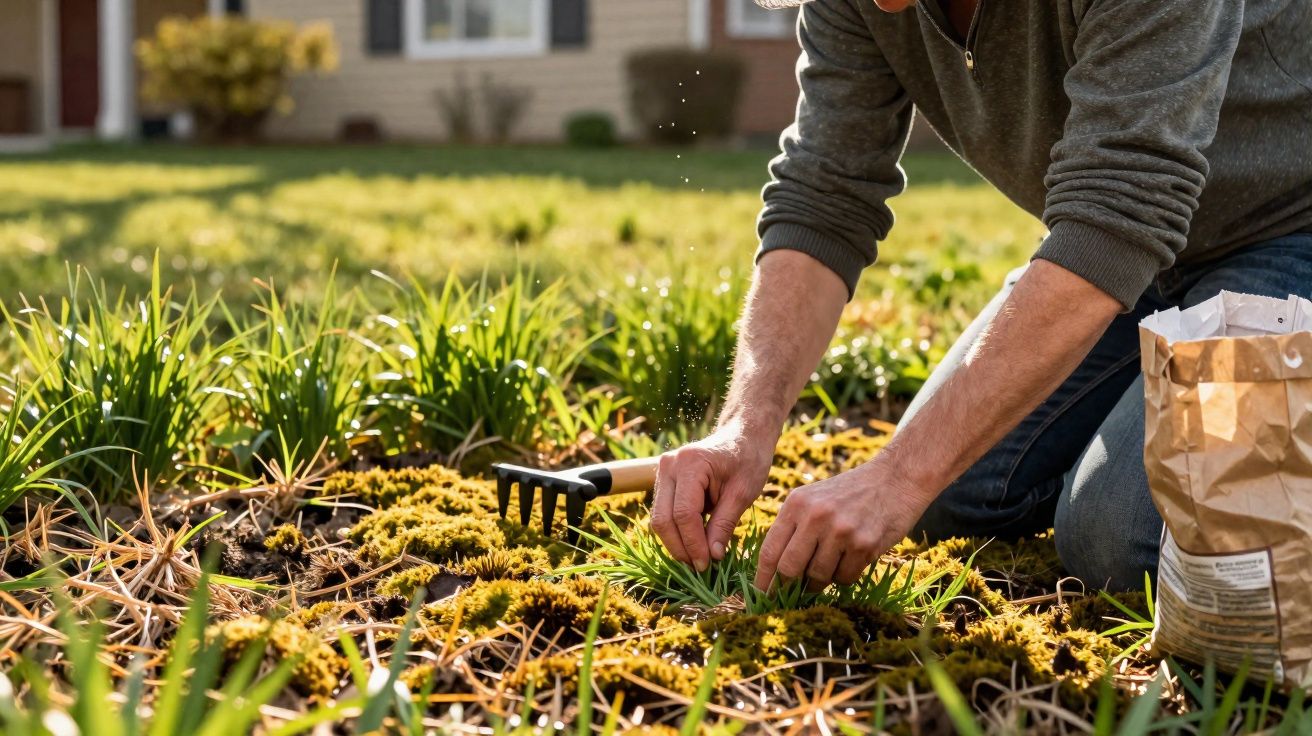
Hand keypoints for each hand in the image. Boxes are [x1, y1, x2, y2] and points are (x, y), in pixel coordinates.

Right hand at [651, 424, 775, 571]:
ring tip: (698, 559)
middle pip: (663, 519)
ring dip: (676, 542)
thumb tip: (711, 557)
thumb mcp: (743, 493)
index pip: (684, 514)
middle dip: (680, 547)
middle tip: (700, 568)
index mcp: (691, 463)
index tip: (708, 564)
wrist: (742, 436)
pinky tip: (693, 544)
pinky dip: (676, 531)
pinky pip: (663, 512)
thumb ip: (724, 525)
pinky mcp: (663, 480)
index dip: (694, 543)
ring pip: (659, 519)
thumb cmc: (748, 460)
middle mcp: (669, 465)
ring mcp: (662, 471)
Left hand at [753, 461, 933, 590]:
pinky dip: (845, 575)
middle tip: (793, 594)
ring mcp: (841, 531)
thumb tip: (774, 574)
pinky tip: (852, 557)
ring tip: (832, 561)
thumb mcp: (813, 499)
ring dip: (821, 580)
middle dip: (788, 587)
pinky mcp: (865, 544)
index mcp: (796, 504)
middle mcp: (815, 516)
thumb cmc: (850, 493)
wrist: (895, 478)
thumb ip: (793, 529)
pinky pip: (844, 578)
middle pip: (789, 570)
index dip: (763, 579)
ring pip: (818, 577)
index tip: (761, 596)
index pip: (770, 550)